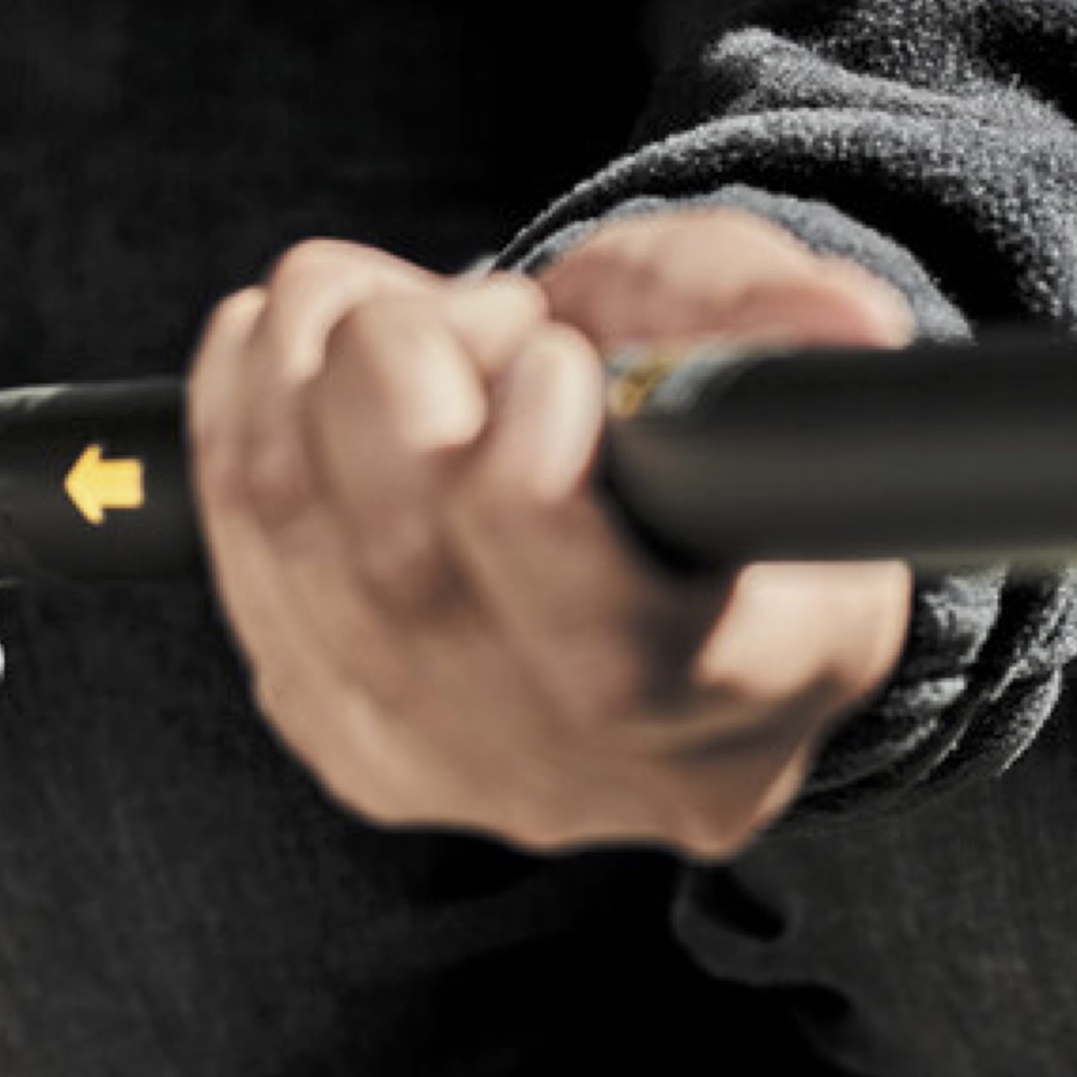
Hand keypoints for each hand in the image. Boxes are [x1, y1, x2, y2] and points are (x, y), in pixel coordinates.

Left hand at [188, 208, 914, 858]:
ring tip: (403, 307)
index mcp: (738, 699)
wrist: (622, 537)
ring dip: (306, 367)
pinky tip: (300, 347)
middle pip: (408, 578)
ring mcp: (427, 764)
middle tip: (487, 306)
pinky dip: (238, 403)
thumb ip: (794, 326)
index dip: (534, 484)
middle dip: (409, 376)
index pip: (602, 649)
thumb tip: (848, 330)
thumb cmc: (706, 440)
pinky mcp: (321, 719)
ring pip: (291, 539)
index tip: (554, 360)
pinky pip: (229, 538)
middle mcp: (574, 770)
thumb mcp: (773, 368)